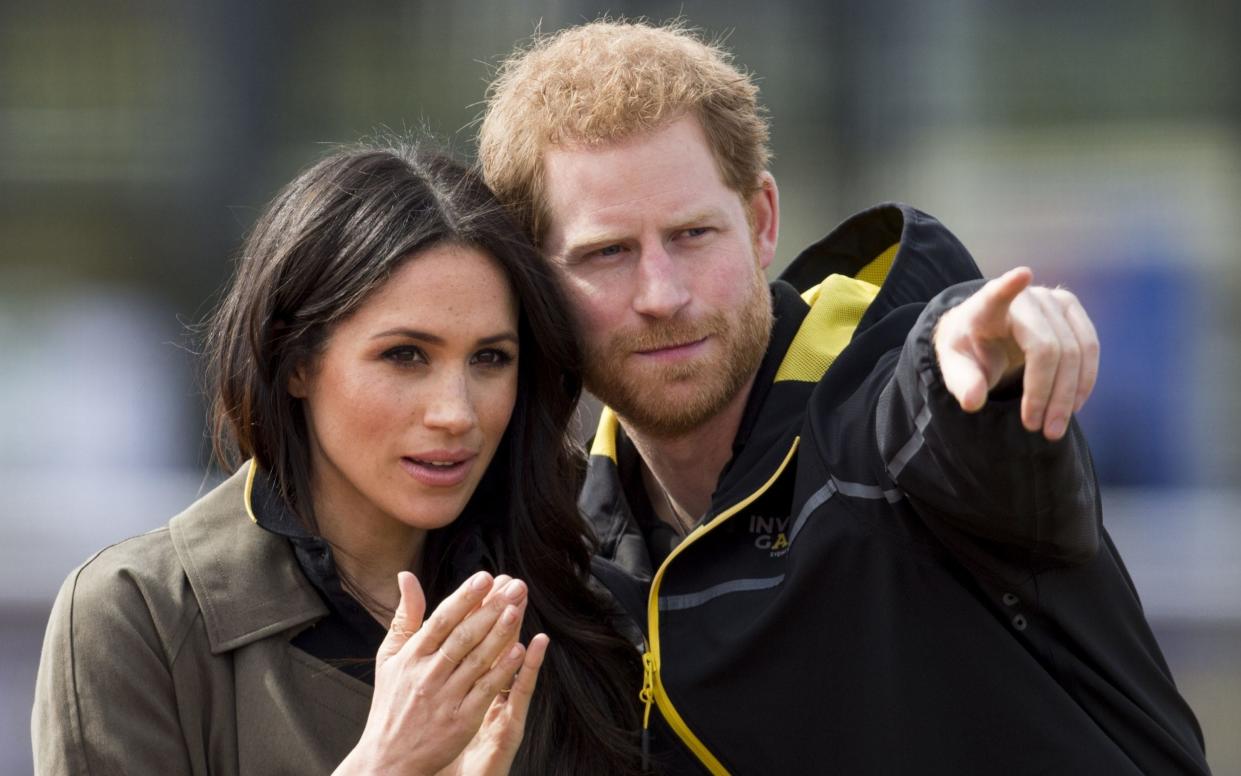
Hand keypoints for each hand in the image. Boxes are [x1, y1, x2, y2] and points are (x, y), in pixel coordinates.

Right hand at [334, 570, 530, 775]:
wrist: (387, 758)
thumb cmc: (391, 702)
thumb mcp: (390, 657)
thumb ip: (404, 617)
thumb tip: (407, 576)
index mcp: (411, 657)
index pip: (441, 621)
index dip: (464, 598)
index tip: (484, 577)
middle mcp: (427, 676)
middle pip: (463, 637)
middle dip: (490, 609)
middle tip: (514, 586)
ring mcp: (445, 699)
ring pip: (477, 661)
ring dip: (499, 633)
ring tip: (516, 609)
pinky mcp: (461, 721)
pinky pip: (485, 691)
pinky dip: (502, 670)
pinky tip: (519, 651)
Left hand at [933, 267, 1098, 440]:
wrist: (984, 332)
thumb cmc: (968, 348)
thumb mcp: (955, 366)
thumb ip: (962, 382)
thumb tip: (973, 402)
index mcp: (987, 306)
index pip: (997, 294)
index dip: (1009, 286)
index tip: (1022, 275)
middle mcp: (1026, 298)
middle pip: (1048, 348)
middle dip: (1048, 393)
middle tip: (1038, 429)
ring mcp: (1054, 300)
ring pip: (1077, 350)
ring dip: (1069, 394)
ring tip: (1054, 428)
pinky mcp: (1072, 310)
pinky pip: (1090, 348)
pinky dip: (1084, 381)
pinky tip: (1072, 406)